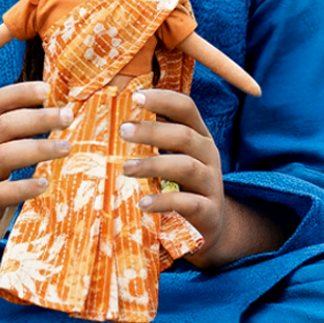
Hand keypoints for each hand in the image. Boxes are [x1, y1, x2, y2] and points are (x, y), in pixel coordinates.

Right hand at [0, 82, 73, 264]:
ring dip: (37, 149)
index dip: (20, 92)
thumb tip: (64, 108)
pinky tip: (44, 184)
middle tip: (68, 117)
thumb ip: (24, 131)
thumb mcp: (4, 151)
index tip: (48, 90)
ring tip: (66, 148)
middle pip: (3, 126)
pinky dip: (23, 187)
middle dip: (38, 118)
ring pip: (2, 156)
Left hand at [120, 88, 286, 268]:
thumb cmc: (181, 184)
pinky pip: (188, 203)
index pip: (186, 107)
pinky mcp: (208, 211)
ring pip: (186, 167)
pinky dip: (164, 202)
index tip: (134, 96)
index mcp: (198, 135)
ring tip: (126, 169)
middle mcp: (208, 154)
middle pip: (184, 135)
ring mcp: (210, 183)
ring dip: (153, 165)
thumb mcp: (172, 155)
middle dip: (152, 131)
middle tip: (122, 130)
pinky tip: (143, 203)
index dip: (162, 99)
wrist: (208, 226)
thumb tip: (113, 114)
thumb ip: (153, 136)